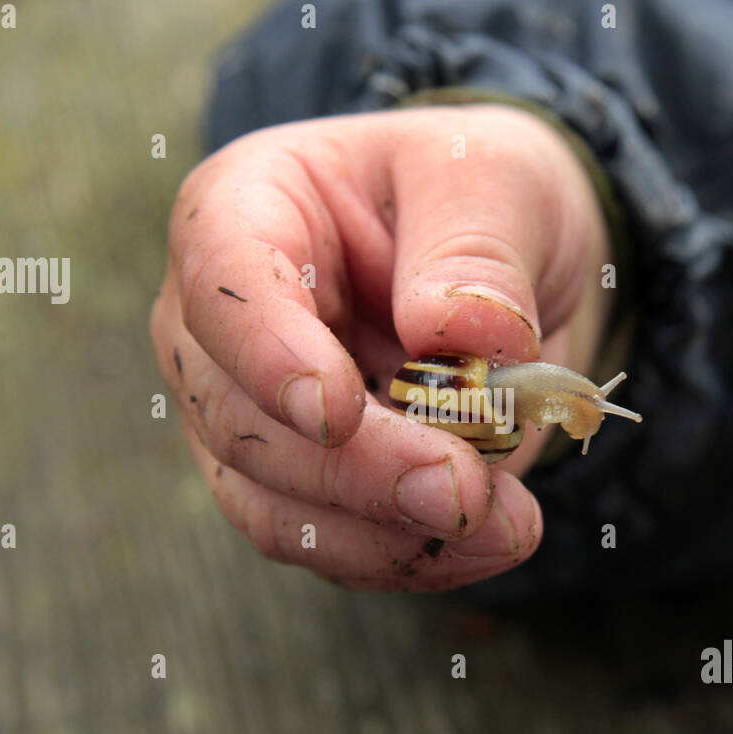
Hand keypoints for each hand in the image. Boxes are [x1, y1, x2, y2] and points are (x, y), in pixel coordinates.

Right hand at [150, 104, 610, 589]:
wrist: (511, 255)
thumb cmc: (481, 191)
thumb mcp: (495, 177)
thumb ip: (476, 248)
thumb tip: (461, 337)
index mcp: (246, 209)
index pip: (223, 284)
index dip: (268, 353)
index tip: (337, 412)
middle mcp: (221, 323)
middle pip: (239, 417)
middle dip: (356, 471)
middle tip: (464, 494)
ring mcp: (250, 413)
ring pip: (274, 502)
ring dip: (386, 534)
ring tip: (506, 527)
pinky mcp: (300, 485)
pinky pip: (330, 544)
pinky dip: (410, 556)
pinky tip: (490, 540)